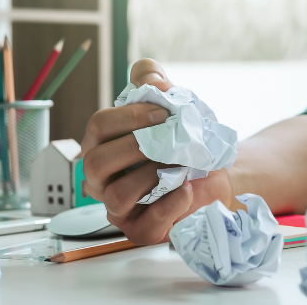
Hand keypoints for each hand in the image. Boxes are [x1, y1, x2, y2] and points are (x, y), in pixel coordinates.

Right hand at [81, 59, 234, 244]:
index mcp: (102, 143)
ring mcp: (117, 206)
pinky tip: (186, 188)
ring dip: (149, 176)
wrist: (211, 173)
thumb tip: (150, 76)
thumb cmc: (181, 140)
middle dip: (134, 147)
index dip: (129, 117)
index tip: (163, 113)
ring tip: (176, 165)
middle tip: (167, 139)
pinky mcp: (139, 229)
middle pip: (96, 162)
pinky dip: (168, 204)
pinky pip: (144, 224)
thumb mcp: (170, 104)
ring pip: (116, 196)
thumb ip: (153, 81)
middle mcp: (101, 177)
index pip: (98, 126)